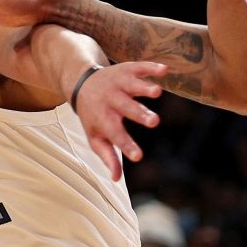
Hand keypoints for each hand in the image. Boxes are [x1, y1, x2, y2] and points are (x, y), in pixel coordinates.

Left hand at [73, 62, 166, 179]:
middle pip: (126, 108)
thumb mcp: (95, 137)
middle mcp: (111, 100)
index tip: (139, 156)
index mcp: (104, 119)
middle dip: (140, 114)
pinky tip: (165, 70)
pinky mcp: (127, 70)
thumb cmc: (93, 116)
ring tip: (157, 92)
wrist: (81, 83)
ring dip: (144, 88)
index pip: (116, 135)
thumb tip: (116, 179)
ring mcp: (119, 83)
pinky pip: (140, 67)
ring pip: (133, 85)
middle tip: (154, 122)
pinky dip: (151, 68)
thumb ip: (107, 156)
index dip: (127, 146)